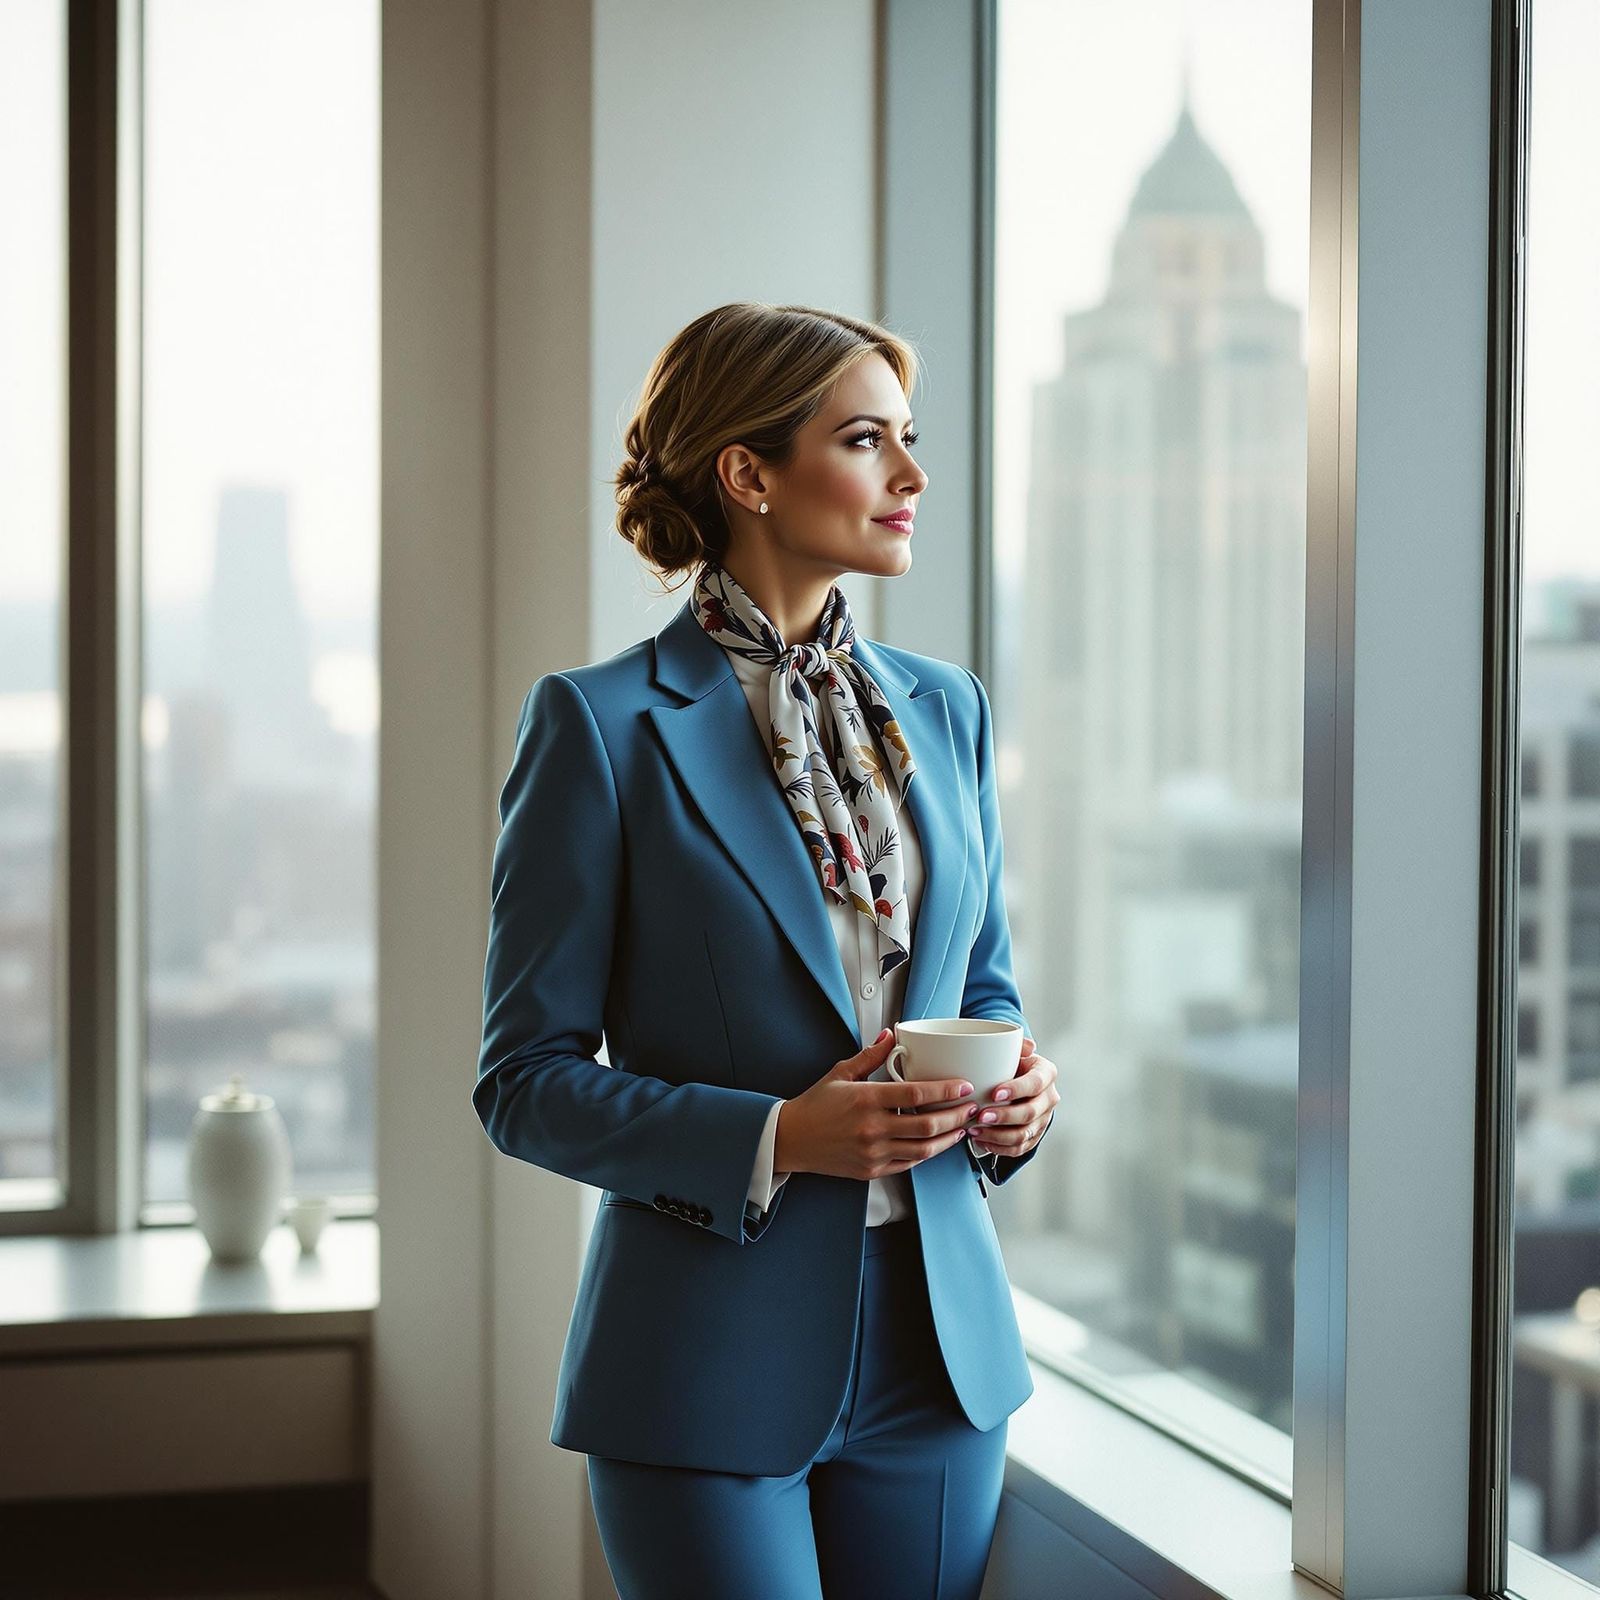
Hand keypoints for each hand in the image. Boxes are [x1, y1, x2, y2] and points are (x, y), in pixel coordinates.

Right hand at [775, 1029, 985, 1181]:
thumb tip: (889, 1036)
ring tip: (962, 1127)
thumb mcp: (840, 1074)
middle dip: (956, 1116)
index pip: (916, 1094)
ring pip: (922, 1149)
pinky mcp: (872, 1170)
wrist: (791, 1140)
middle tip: (972, 1108)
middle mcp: (872, 1128)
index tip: (963, 1086)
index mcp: (866, 1100)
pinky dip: (927, 1154)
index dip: (945, 1091)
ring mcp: (873, 1152)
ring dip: (948, 1139)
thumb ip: (869, 1056)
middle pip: (927, 1125)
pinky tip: (937, 1143)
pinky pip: (908, 1164)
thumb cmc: (814, 1106)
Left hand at [967, 1035, 1058, 1158]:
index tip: (994, 1093)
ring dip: (998, 1135)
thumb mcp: (1013, 1051)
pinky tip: (982, 1141)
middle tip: (980, 1116)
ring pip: (1024, 1134)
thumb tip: (1029, 1046)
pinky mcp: (1035, 1136)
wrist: (1017, 1081)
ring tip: (974, 1130)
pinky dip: (999, 1148)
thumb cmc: (1011, 1064)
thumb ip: (1016, 1045)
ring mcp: (1043, 1119)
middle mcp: (1049, 1098)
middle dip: (1004, 1116)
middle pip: (1030, 1113)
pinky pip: (1019, 1148)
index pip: (1035, 1083)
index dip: (1016, 1090)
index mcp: (1046, 1073)